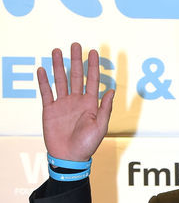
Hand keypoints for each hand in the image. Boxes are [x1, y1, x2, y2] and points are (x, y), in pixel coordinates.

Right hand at [37, 42, 113, 161]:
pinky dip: (43, 81)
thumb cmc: (87, 145)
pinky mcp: (50, 109)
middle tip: (75, 45)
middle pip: (75, 76)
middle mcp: (76, 101)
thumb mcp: (100, 127)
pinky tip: (42, 69)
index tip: (93, 52)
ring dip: (58, 66)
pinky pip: (46, 92)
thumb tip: (111, 90)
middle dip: (76, 60)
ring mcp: (63, 104)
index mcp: (90, 104)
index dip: (93, 66)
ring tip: (56, 51)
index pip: (92, 81)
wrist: (69, 157)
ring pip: (60, 80)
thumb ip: (105, 108)